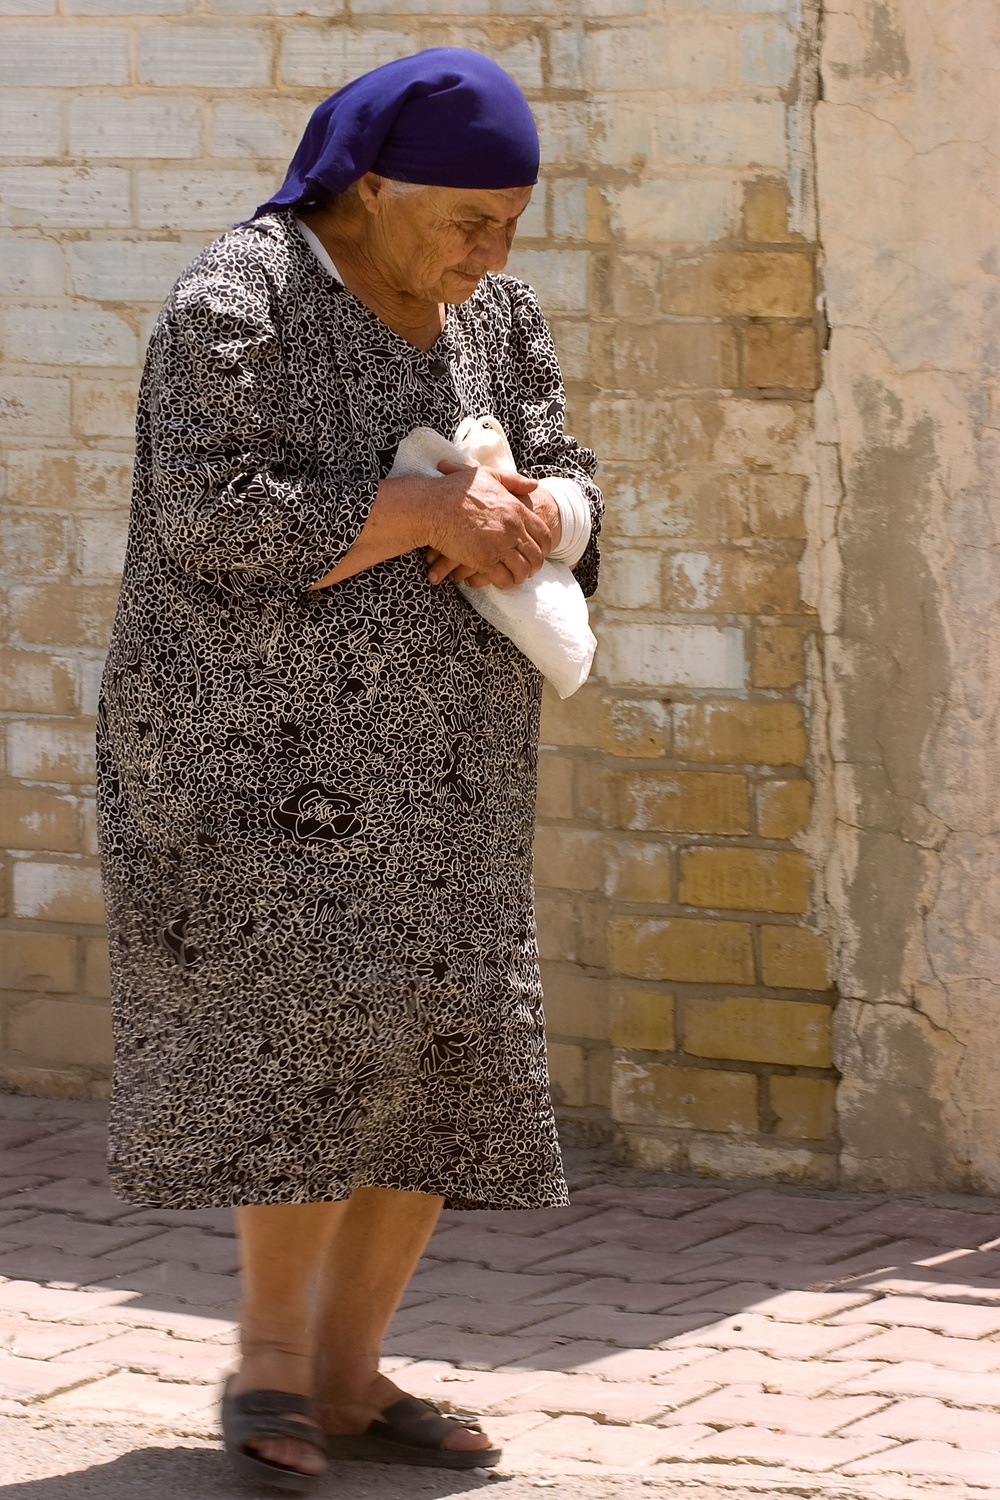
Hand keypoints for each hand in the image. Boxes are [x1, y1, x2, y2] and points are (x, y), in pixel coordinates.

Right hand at [419, 462, 552, 589]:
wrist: (431, 507)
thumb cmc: (455, 490)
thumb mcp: (488, 476)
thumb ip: (513, 480)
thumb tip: (534, 486)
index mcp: (516, 509)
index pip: (544, 534)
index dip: (545, 547)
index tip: (540, 552)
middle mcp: (512, 529)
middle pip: (536, 555)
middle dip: (535, 565)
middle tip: (529, 569)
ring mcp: (499, 546)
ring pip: (522, 570)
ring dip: (521, 576)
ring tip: (516, 577)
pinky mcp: (483, 561)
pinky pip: (503, 579)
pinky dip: (505, 583)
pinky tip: (501, 581)